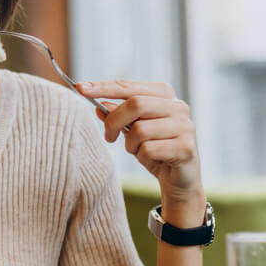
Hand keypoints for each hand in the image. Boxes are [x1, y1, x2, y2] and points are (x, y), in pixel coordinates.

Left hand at [77, 80, 202, 207]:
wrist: (179, 178)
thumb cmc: (154, 149)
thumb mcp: (131, 130)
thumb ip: (117, 115)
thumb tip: (98, 105)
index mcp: (164, 94)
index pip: (128, 86)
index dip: (102, 87)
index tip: (79, 88)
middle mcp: (178, 106)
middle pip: (135, 104)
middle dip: (114, 121)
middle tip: (108, 136)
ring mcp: (184, 126)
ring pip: (140, 130)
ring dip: (131, 145)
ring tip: (138, 150)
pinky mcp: (186, 148)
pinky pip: (149, 150)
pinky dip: (143, 158)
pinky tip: (152, 160)